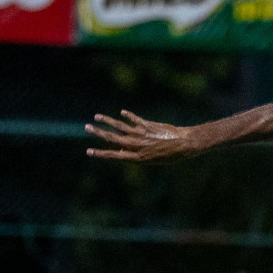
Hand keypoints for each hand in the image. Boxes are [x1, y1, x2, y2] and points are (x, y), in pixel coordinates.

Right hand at [86, 110, 200, 162]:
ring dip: (107, 121)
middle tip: (86, 127)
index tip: (88, 151)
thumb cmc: (171, 156)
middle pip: (113, 138)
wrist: (185, 144)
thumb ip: (136, 154)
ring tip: (96, 117)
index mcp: (138, 157)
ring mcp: (141, 134)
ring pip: (119, 126)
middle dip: (98, 133)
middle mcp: (137, 145)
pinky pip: (134, 119)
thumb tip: (122, 147)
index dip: (101, 153)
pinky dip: (127, 115)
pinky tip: (121, 112)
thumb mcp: (152, 160)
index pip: (114, 155)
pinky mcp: (147, 125)